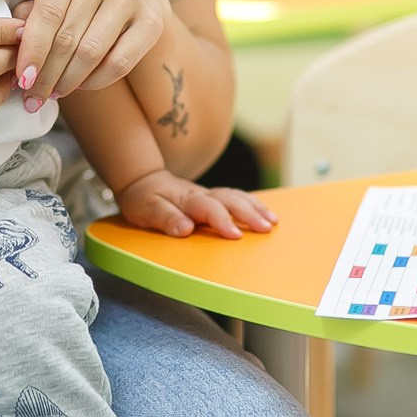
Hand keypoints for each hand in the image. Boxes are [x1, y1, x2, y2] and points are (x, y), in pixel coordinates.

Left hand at [13, 0, 165, 105]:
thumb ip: (28, 16)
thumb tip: (15, 46)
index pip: (47, 13)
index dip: (32, 51)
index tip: (21, 80)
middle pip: (67, 38)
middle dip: (45, 75)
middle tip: (32, 96)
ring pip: (90, 54)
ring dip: (67, 82)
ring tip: (53, 93)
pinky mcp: (150, 21)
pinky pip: (117, 64)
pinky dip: (94, 82)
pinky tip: (81, 85)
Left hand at [117, 169, 277, 239]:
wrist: (143, 181)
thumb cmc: (143, 199)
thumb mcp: (146, 210)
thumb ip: (165, 218)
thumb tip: (186, 229)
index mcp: (186, 200)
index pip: (207, 208)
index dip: (222, 220)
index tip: (235, 235)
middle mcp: (201, 195)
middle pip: (229, 200)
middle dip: (248, 214)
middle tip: (266, 228)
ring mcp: (209, 195)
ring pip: (236, 197)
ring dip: (255, 208)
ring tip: (273, 222)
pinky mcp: (213, 198)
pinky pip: (237, 198)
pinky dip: (253, 205)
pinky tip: (267, 214)